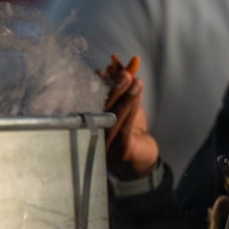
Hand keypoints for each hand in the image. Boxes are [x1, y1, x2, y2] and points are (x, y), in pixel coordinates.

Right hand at [99, 54, 161, 181]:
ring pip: (112, 117)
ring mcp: (104, 146)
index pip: (87, 102)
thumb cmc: (129, 132)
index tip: (103, 71)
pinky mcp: (120, 152)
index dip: (94, 86)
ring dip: (124, 96)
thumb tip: (113, 67)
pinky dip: (131, 108)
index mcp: (86, 125)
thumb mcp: (122, 108)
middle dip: (111, 89)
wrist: (141, 161)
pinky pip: (124, 128)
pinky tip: (138, 93)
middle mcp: (90, 137)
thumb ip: (117, 91)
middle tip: (122, 73)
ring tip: (134, 80)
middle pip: (99, 109)